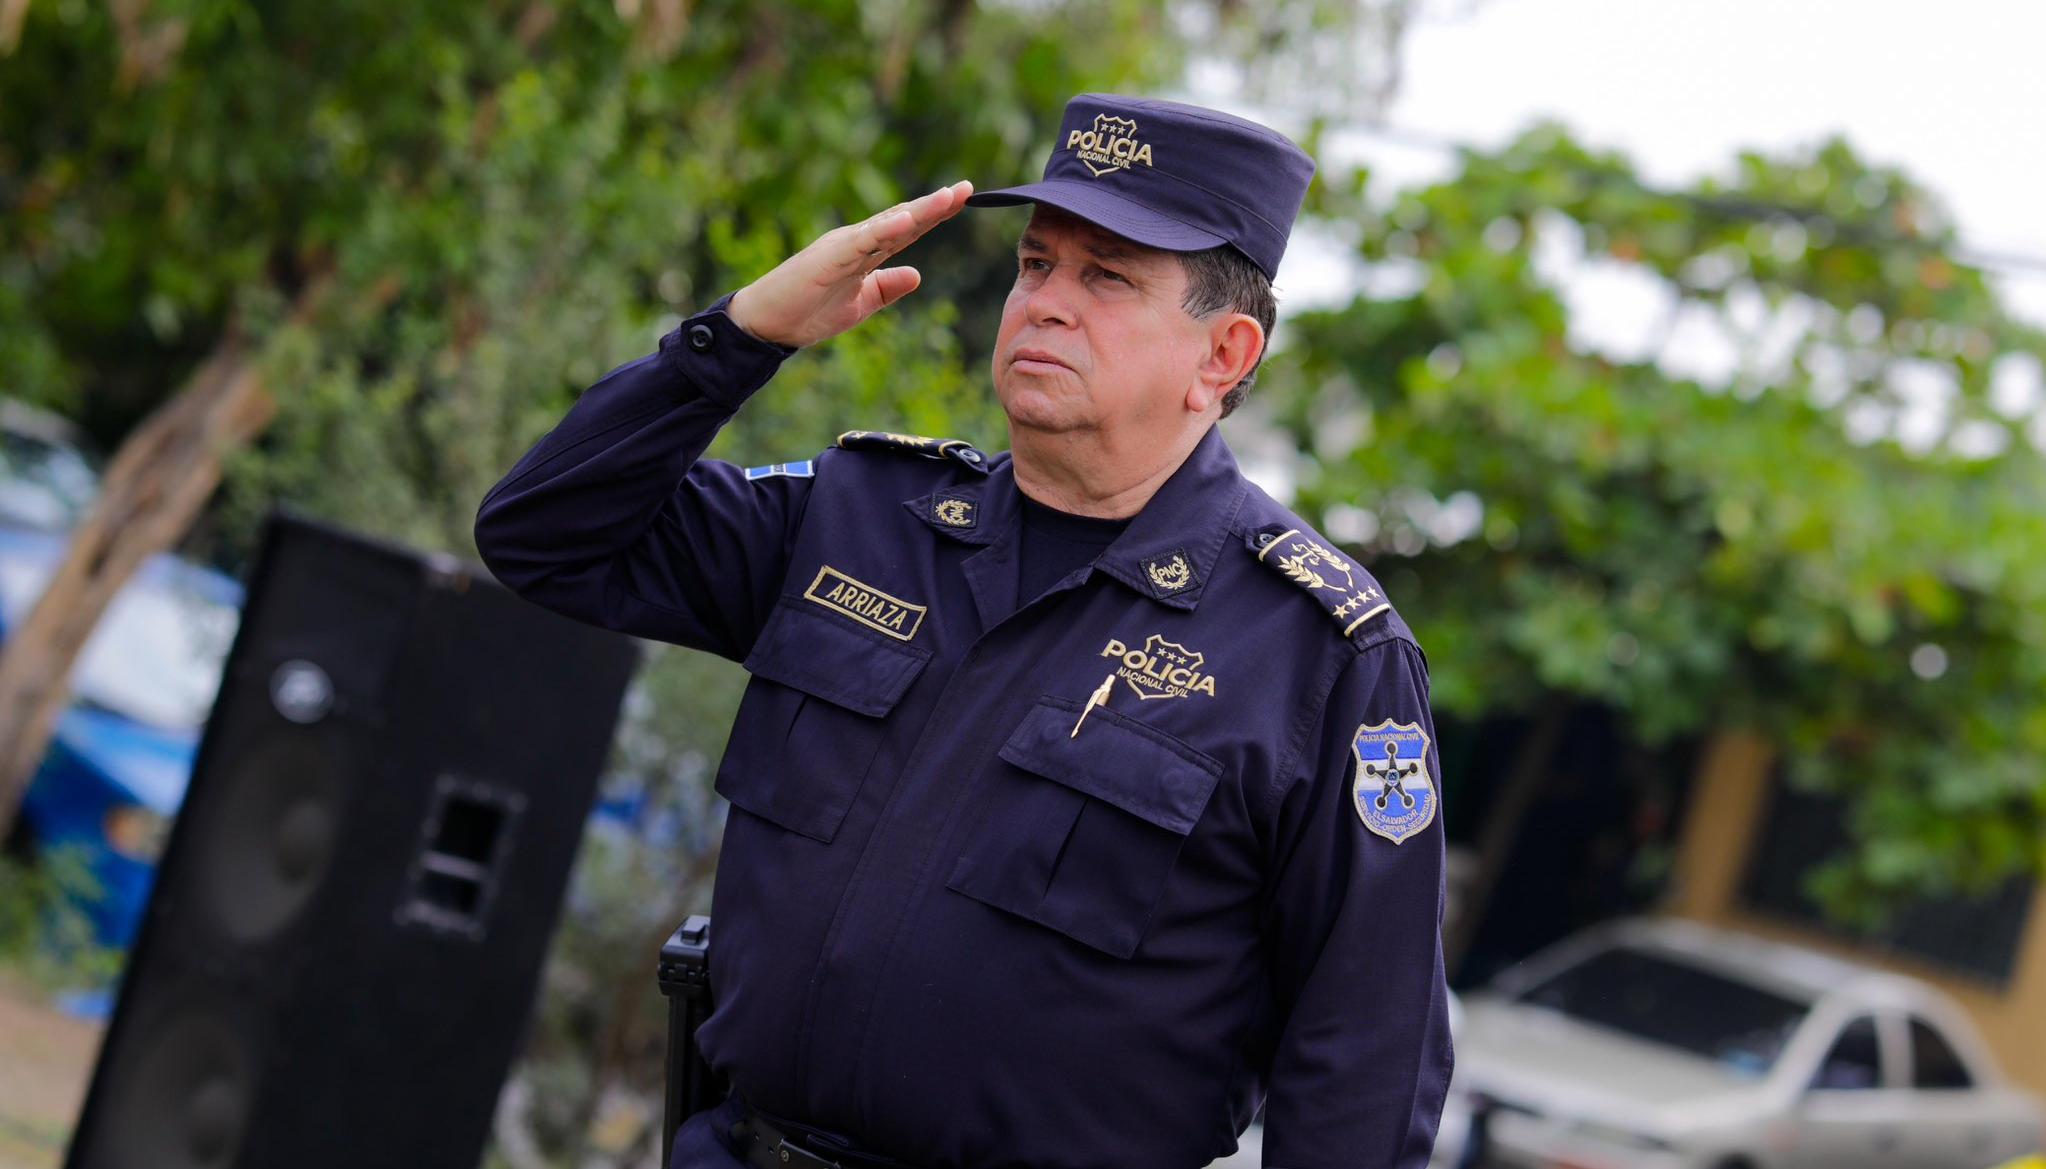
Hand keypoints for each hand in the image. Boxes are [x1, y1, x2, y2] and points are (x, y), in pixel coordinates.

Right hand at [727, 181, 974, 348]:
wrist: (767, 324)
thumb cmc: (808, 311)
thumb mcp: (861, 303)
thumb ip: (887, 287)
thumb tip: (918, 274)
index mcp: (864, 252)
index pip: (905, 230)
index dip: (934, 215)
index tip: (962, 198)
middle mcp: (855, 242)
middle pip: (902, 220)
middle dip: (934, 206)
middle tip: (966, 189)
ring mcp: (841, 247)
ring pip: (886, 225)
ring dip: (918, 211)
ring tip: (948, 197)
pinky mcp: (827, 258)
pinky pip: (860, 242)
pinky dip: (884, 229)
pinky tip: (906, 220)